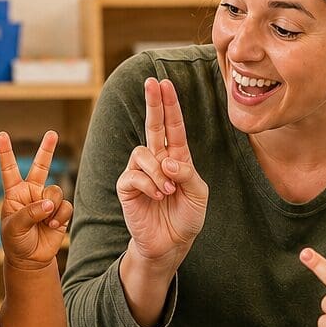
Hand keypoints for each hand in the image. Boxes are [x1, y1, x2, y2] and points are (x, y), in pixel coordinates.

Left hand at [0, 130, 72, 271]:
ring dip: (53, 206)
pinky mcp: (60, 211)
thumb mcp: (14, 227)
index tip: (1, 135)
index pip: (9, 169)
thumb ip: (30, 213)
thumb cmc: (16, 242)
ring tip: (46, 222)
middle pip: (41, 166)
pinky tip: (53, 226)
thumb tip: (49, 203)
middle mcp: (31, 193)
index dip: (6, 152)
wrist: (30, 259)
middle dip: (47, 149)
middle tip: (52, 133)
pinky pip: (66, 206)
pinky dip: (60, 216)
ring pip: (56, 191)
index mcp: (14, 193)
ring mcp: (47, 201)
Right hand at [118, 77, 209, 267]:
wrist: (170, 244)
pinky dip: (148, 185)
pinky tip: (156, 197)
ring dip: (158, 172)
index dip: (170, 105)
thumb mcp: (199, 194)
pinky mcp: (127, 187)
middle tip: (151, 82)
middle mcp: (157, 160)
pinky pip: (133, 175)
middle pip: (153, 125)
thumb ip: (188, 173)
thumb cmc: (186, 217)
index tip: (165, 83)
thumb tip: (167, 160)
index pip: (173, 126)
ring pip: (143, 154)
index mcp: (177, 158)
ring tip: (167, 191)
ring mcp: (140, 172)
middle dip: (153, 103)